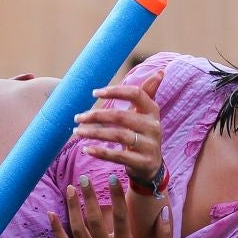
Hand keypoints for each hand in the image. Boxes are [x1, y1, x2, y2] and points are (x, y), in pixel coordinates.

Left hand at [52, 176, 172, 237]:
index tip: (112, 178)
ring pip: (77, 229)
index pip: (119, 215)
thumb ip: (164, 233)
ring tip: (69, 189)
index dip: (115, 195)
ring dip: (72, 208)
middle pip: (94, 219)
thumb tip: (165, 208)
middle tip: (83, 178)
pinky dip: (57, 231)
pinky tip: (51, 214)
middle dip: (88, 196)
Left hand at [71, 69, 164, 188]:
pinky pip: (119, 156)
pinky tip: (86, 149)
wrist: (152, 166)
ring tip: (77, 132)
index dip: (115, 91)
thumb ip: (148, 93)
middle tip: (78, 117)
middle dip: (97, 115)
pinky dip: (101, 152)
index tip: (94, 93)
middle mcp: (153, 126)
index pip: (136, 94)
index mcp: (152, 111)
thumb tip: (160, 72)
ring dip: (95, 133)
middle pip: (122, 116)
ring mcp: (149, 145)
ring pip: (119, 135)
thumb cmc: (143, 134)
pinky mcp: (143, 162)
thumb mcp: (147, 114)